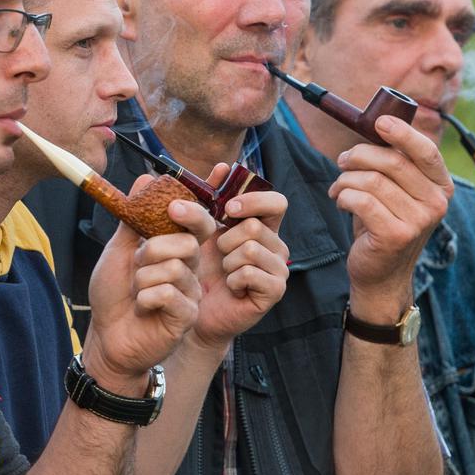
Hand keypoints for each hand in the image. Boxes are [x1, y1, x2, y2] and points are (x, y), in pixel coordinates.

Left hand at [84, 175, 212, 393]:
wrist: (106, 336)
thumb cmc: (114, 295)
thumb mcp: (119, 250)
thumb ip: (134, 218)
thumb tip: (145, 178)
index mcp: (177, 249)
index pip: (197, 221)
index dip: (191, 209)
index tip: (172, 206)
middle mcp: (189, 267)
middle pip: (185, 241)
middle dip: (150, 251)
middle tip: (137, 266)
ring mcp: (191, 292)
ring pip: (174, 267)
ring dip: (143, 279)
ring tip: (137, 292)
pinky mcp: (187, 315)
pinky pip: (169, 293)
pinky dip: (146, 298)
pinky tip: (143, 309)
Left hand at [189, 163, 289, 349]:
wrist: (195, 308)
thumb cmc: (199, 266)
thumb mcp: (201, 228)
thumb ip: (210, 196)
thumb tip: (222, 166)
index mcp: (264, 226)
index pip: (276, 201)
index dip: (253, 200)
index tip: (227, 209)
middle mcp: (277, 245)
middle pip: (256, 226)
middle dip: (226, 239)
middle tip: (219, 253)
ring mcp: (279, 269)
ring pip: (251, 248)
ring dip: (227, 260)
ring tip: (224, 272)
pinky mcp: (275, 291)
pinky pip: (249, 272)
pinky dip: (231, 279)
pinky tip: (230, 287)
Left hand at [329, 116, 451, 319]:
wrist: (381, 274)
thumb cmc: (383, 224)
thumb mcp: (395, 192)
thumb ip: (393, 164)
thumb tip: (376, 125)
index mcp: (441, 187)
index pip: (427, 151)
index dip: (403, 133)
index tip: (380, 122)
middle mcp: (437, 203)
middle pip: (393, 162)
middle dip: (359, 156)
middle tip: (342, 161)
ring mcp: (419, 221)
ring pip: (372, 181)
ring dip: (346, 179)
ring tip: (338, 188)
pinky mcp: (396, 235)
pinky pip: (361, 200)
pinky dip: (344, 196)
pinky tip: (341, 201)